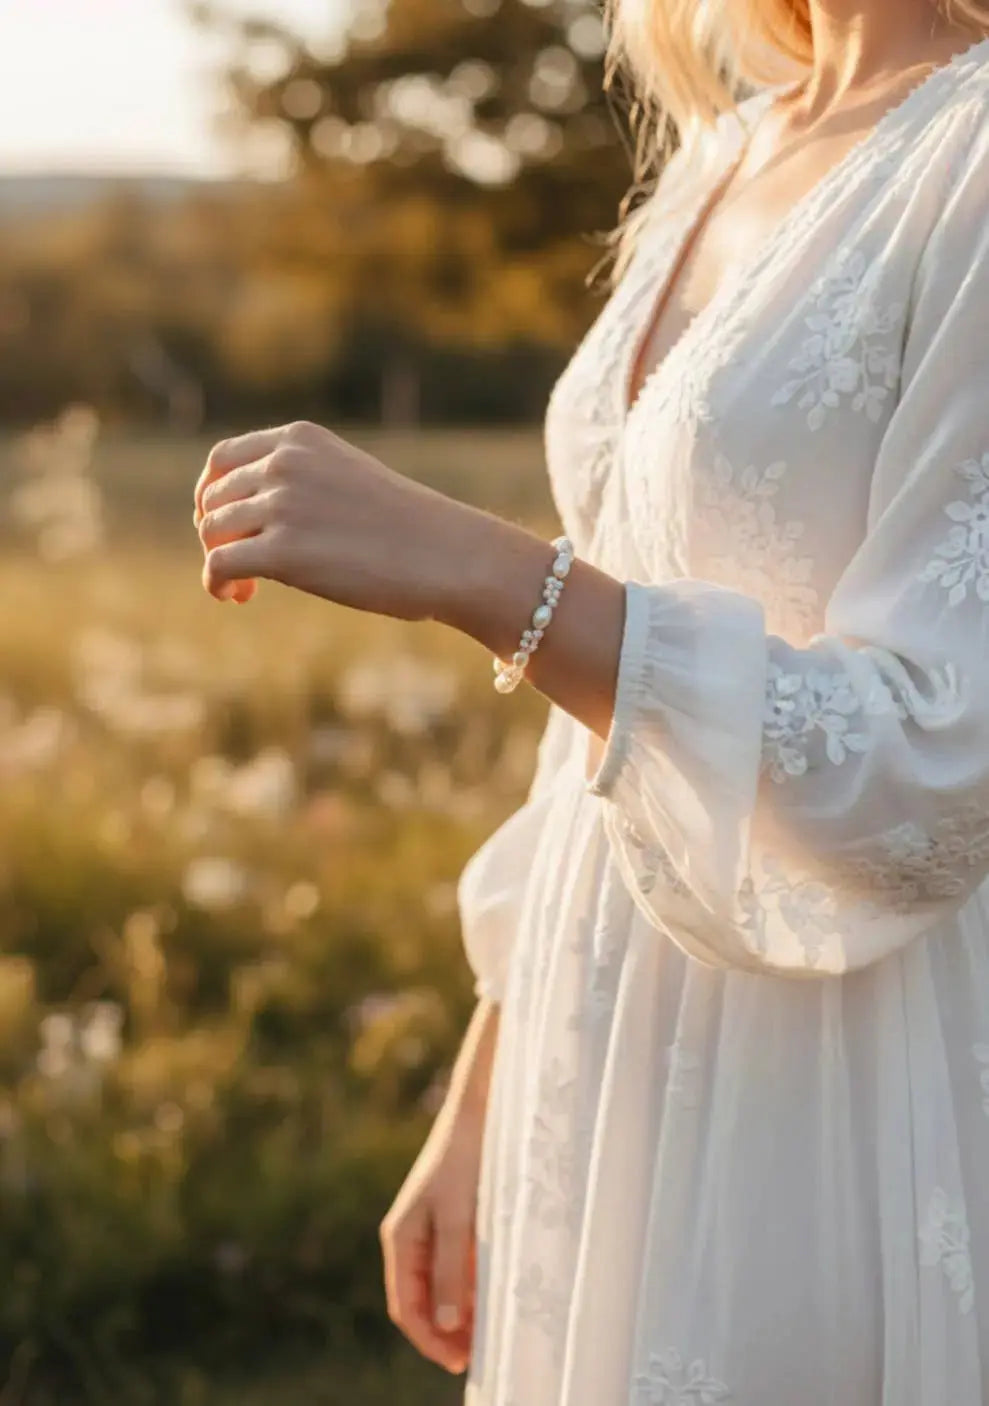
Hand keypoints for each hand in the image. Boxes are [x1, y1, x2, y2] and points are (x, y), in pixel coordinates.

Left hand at [193, 420, 469, 617]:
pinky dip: (217, 583)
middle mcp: (285, 464)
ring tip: (245, 588)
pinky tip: (236, 597)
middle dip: (218, 534)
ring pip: (212, 531)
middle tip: (243, 567)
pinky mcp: (283, 552)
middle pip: (214, 499)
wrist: (448, 555)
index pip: (223, 458)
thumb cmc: (407, 528)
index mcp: (301, 440)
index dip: (211, 495)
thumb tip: (249, 517)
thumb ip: (301, 483)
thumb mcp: (348, 480)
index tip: (224, 526)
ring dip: (219, 561)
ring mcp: (282, 506)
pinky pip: (220, 564)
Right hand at [379, 1099, 484, 1374]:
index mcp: (400, 1238)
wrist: (480, 1110)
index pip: (406, 1306)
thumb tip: (446, 1327)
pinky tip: (491, 1299)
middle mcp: (410, 1238)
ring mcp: (430, 1229)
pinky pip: (455, 1266)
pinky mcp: (452, 1220)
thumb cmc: (466, 1160)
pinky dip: (469, 1288)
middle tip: (478, 1357)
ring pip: (439, 1286)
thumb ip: (451, 1271)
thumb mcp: (459, 1219)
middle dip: (444, 1333)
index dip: (429, 1340)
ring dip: (458, 1314)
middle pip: (421, 1301)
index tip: (459, 1364)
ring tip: (487, 1336)